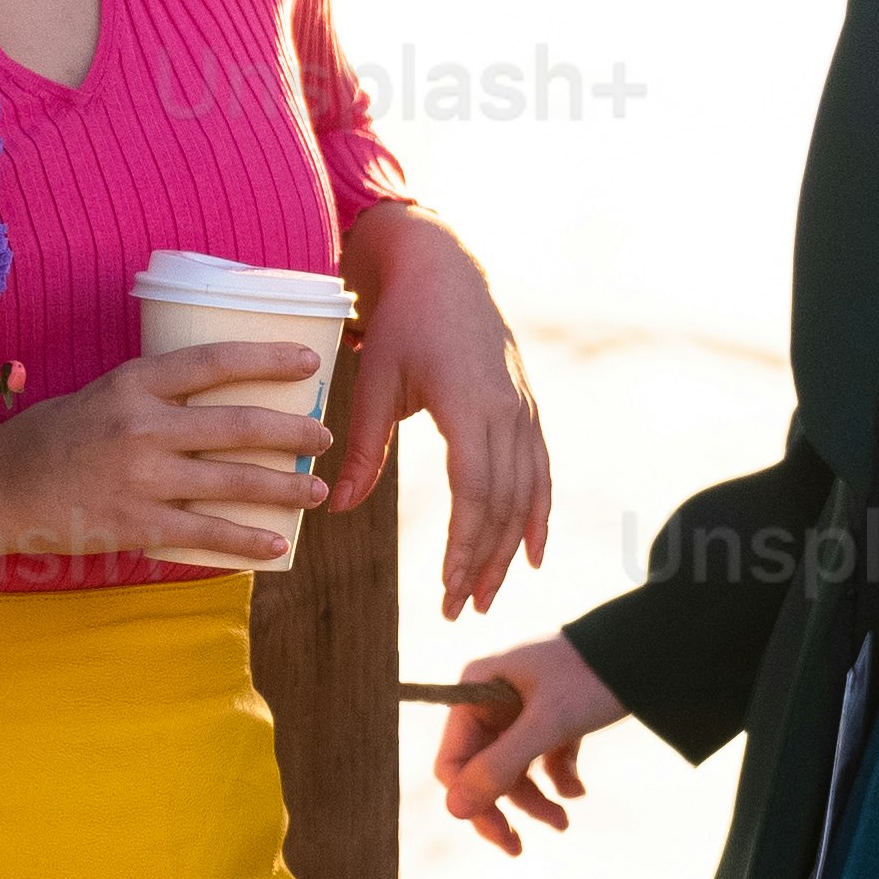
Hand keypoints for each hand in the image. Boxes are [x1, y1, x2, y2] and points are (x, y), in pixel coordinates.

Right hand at [0, 338, 322, 583]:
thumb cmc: (51, 437)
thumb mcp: (101, 395)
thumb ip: (152, 396)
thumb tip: (212, 395)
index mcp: (134, 383)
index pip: (214, 361)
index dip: (267, 359)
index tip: (308, 361)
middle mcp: (143, 426)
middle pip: (238, 424)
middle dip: (293, 432)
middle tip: (323, 437)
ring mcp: (142, 478)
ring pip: (233, 481)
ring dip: (285, 487)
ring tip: (316, 490)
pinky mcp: (136, 524)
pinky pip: (206, 533)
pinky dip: (247, 540)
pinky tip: (276, 545)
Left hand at [329, 210, 554, 613]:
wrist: (443, 269)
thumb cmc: (402, 322)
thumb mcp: (374, 381)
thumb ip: (363, 446)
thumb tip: (339, 507)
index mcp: (469, 404)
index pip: (476, 491)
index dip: (465, 544)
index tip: (447, 587)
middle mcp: (507, 411)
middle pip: (504, 504)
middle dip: (483, 561)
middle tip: (458, 609)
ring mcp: (522, 411)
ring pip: (525, 494)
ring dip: (507, 549)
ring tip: (485, 595)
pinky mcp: (525, 410)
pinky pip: (539, 472)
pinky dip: (537, 516)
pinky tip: (531, 555)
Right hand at [433, 634, 622, 850]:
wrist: (651, 651)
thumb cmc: (594, 677)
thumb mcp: (548, 724)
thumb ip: (499, 766)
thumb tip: (453, 810)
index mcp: (477, 691)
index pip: (453, 760)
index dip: (471, 800)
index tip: (500, 832)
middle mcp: (492, 701)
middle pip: (481, 772)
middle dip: (504, 807)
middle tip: (517, 848)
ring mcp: (522, 710)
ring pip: (514, 772)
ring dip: (536, 801)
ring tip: (564, 820)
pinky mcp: (552, 719)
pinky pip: (543, 762)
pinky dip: (559, 781)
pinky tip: (578, 790)